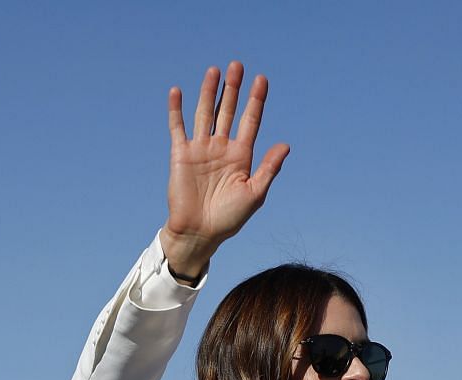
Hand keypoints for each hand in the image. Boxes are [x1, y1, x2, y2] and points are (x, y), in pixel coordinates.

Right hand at [159, 63, 288, 277]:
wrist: (199, 232)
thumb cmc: (229, 218)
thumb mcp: (254, 194)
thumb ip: (268, 169)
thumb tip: (286, 145)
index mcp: (241, 156)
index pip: (250, 121)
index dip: (256, 101)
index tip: (262, 79)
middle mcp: (221, 148)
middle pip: (228, 111)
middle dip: (233, 89)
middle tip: (237, 65)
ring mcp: (201, 149)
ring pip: (205, 113)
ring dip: (209, 93)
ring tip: (214, 71)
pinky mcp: (180, 153)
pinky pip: (177, 127)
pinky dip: (176, 109)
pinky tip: (178, 91)